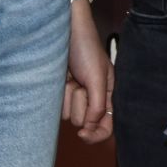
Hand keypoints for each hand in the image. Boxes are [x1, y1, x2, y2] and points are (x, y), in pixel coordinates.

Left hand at [63, 0, 113, 143]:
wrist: (64, 33)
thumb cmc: (86, 49)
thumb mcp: (98, 77)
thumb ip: (98, 105)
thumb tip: (90, 127)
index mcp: (108, 95)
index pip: (107, 126)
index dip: (96, 134)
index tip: (83, 133)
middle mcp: (92, 98)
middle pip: (85, 122)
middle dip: (81, 104)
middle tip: (81, 84)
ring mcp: (75, 96)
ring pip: (69, 116)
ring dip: (68, 98)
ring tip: (71, 78)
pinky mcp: (60, 93)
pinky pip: (57, 108)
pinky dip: (58, 96)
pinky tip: (62, 80)